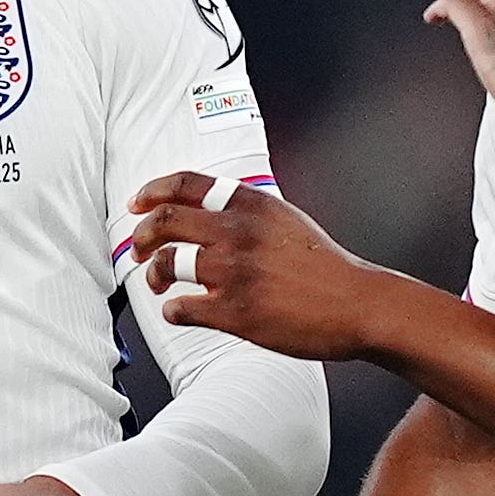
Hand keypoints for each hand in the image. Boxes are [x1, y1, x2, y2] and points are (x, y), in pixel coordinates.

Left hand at [124, 173, 382, 360]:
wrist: (357, 304)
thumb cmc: (325, 267)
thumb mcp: (286, 220)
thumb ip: (248, 212)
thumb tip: (210, 212)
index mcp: (251, 204)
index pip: (186, 184)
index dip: (152, 191)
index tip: (137, 203)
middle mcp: (238, 232)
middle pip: (165, 220)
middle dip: (141, 234)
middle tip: (138, 248)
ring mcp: (235, 272)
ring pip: (166, 264)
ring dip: (153, 274)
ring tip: (158, 283)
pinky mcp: (235, 312)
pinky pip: (181, 309)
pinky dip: (172, 311)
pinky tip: (179, 311)